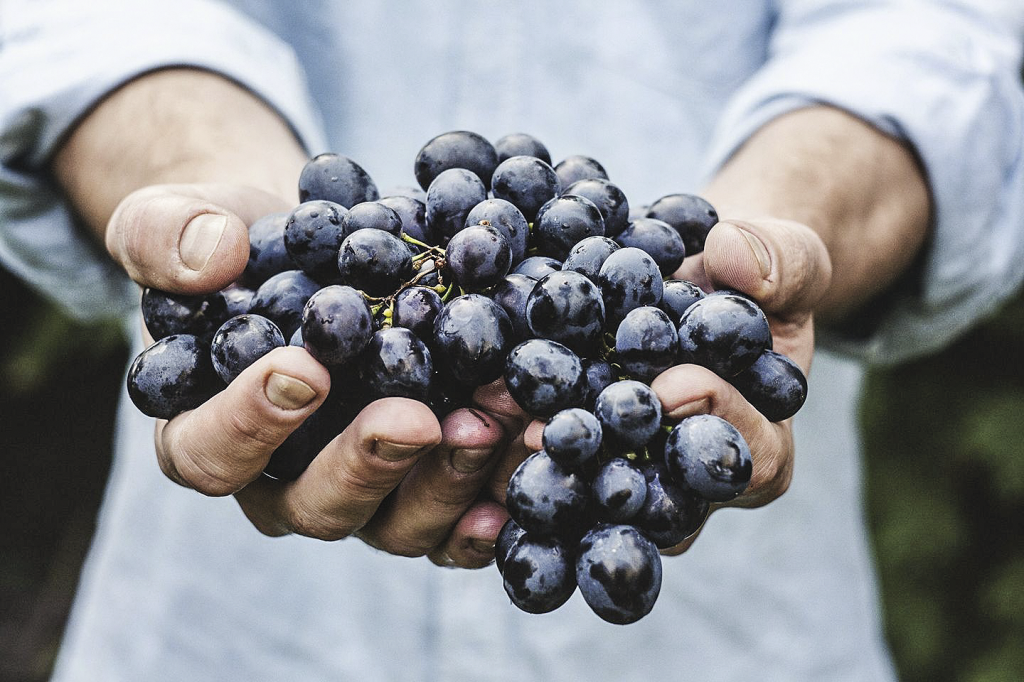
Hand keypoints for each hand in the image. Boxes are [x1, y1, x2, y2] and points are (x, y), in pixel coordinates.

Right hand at [108, 182, 506, 567]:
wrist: (313, 251)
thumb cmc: (235, 244)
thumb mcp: (176, 221)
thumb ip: (165, 235)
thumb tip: (211, 256)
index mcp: (207, 435)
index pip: (211, 453)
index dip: (251, 423)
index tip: (305, 369)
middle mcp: (284, 482)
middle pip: (317, 506)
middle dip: (369, 465)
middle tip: (416, 418)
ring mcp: (362, 492)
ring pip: (399, 522)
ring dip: (451, 478)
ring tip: (497, 419)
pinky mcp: (423, 485)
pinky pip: (459, 518)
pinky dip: (497, 498)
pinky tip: (532, 458)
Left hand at [460, 215, 831, 557]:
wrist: (696, 284)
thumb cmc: (751, 278)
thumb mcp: (786, 257)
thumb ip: (780, 260)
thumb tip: (733, 256)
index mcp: (758, 446)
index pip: (749, 458)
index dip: (715, 422)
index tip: (672, 384)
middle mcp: (688, 484)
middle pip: (656, 500)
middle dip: (605, 463)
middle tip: (552, 432)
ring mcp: (627, 476)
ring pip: (589, 496)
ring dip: (538, 465)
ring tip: (493, 422)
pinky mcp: (576, 458)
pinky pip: (543, 467)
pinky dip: (503, 445)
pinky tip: (462, 416)